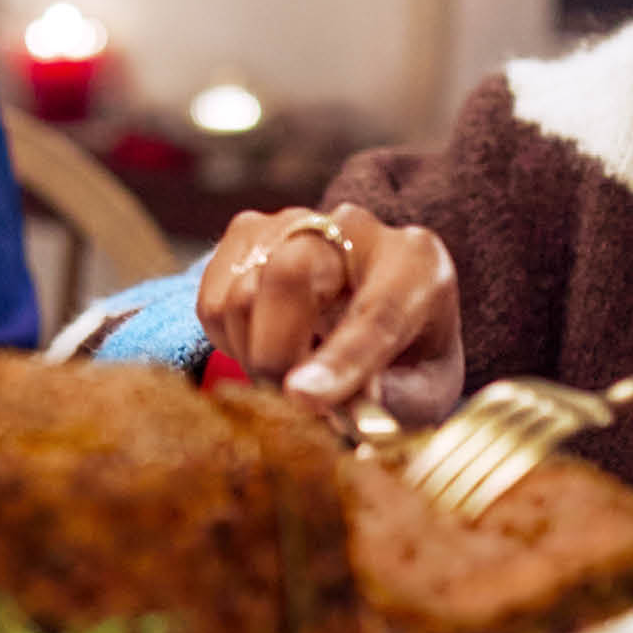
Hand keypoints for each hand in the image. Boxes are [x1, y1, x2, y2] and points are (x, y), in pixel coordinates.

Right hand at [196, 203, 464, 424]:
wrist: (377, 309)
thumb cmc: (405, 359)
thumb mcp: (420, 393)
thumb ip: (385, 405)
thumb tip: (331, 409)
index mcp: (415, 265)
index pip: (377, 310)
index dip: (341, 359)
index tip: (303, 399)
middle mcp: (353, 228)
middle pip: (290, 275)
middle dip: (276, 354)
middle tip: (286, 405)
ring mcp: (293, 223)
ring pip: (243, 294)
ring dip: (254, 355)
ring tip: (287, 376)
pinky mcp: (246, 235)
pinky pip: (212, 302)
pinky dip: (230, 341)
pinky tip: (265, 347)